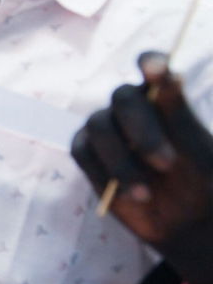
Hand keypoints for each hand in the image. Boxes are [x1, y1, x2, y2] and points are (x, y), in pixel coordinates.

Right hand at [71, 52, 212, 283]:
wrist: (186, 221)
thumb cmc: (200, 180)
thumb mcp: (198, 151)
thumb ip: (180, 114)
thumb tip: (170, 76)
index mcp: (163, 96)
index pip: (152, 65)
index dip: (151, 62)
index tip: (156, 69)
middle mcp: (131, 106)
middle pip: (122, 97)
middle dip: (142, 130)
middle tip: (167, 163)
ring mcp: (106, 127)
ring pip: (98, 126)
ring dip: (122, 161)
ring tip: (146, 194)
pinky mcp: (87, 151)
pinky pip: (83, 152)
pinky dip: (103, 174)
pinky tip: (127, 195)